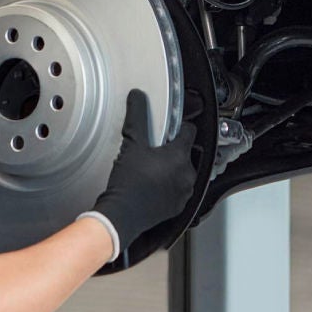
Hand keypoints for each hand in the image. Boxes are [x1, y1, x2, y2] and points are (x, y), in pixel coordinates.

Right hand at [84, 89, 197, 258]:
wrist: (122, 215)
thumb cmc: (129, 182)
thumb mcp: (132, 144)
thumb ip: (137, 116)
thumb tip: (137, 96)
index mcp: (180, 156)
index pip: (189, 131)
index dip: (179, 126)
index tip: (170, 127)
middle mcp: (187, 175)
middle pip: (186, 152)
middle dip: (173, 149)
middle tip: (154, 149)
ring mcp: (184, 193)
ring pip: (182, 172)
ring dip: (171, 169)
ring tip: (152, 168)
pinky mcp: (177, 207)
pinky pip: (177, 191)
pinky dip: (168, 186)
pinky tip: (152, 185)